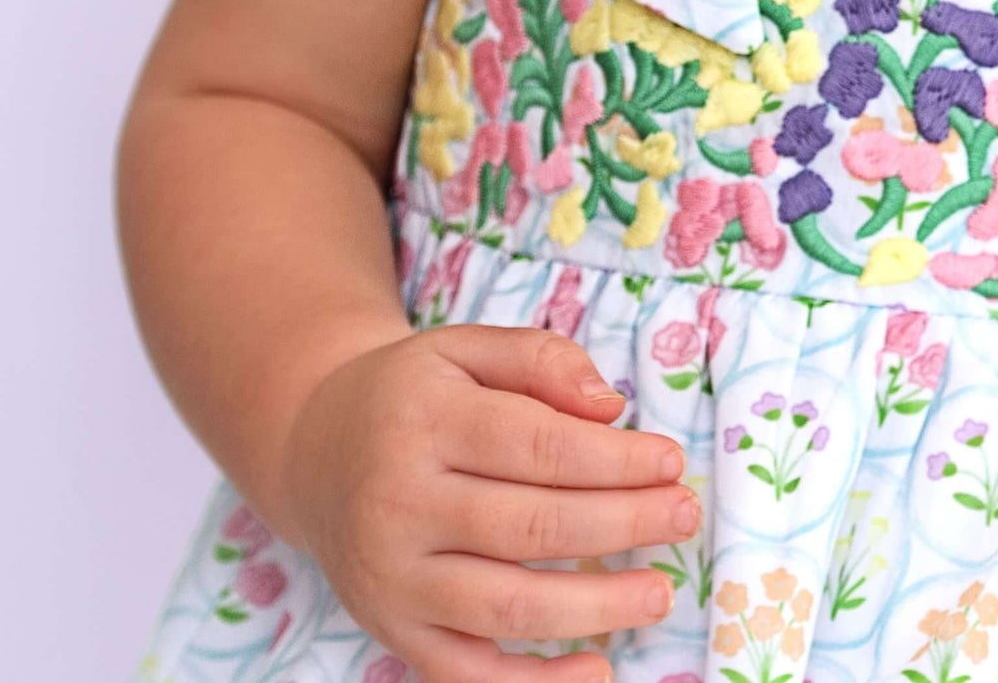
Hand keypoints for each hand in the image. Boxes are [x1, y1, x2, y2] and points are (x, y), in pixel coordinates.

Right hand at [280, 322, 695, 682]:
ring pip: (505, 606)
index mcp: (424, 422)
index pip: (537, 446)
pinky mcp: (393, 631)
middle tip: (683, 516)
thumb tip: (610, 408)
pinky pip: (467, 674)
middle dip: (622, 525)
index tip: (671, 461)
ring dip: (594, 607)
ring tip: (658, 593)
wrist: (314, 451)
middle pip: (530, 527)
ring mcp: (392, 579)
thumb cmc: (413, 395)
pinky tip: (598, 669)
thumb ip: (540, 361)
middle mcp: (400, 505)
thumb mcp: (465, 347)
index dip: (614, 460)